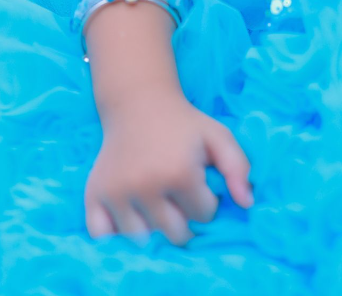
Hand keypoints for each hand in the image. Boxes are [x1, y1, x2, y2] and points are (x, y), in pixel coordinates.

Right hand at [84, 91, 253, 246]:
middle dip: (183, 218)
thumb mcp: (218, 135)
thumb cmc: (183, 123)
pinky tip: (129, 212)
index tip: (198, 182)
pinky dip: (115, 232)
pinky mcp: (94, 195)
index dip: (206, 199)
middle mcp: (146, 186)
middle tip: (177, 194)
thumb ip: (238, 167)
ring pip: (143, 239)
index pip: (204, 214)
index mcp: (179, 171)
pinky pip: (103, 235)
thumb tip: (246, 204)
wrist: (137, 102)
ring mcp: (117, 192)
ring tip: (156, 201)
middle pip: (175, 234)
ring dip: (153, 227)